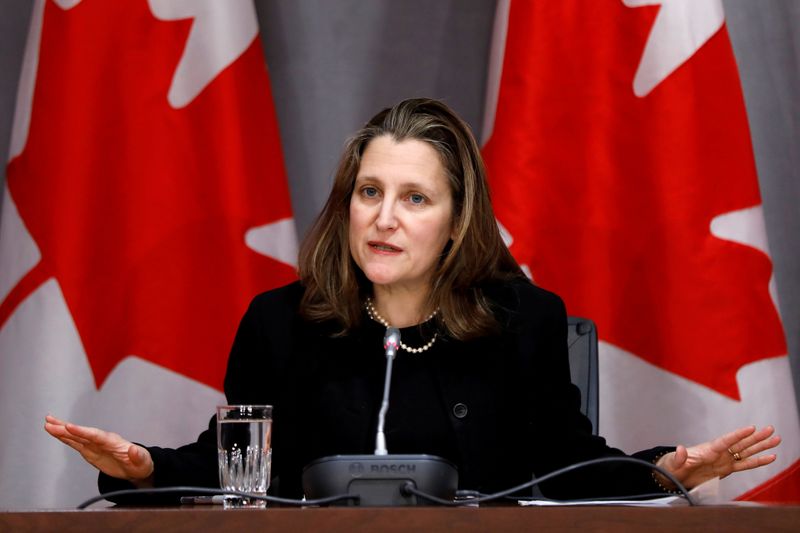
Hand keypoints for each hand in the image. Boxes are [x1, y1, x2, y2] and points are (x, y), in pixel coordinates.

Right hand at [44, 414, 154, 485]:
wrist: (137, 466)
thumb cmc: (141, 463)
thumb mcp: (142, 462)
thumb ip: (137, 456)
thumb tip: (134, 449)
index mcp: (114, 442)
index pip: (96, 436)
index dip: (83, 431)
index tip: (69, 427)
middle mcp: (102, 440)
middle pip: (82, 434)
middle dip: (66, 429)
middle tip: (50, 422)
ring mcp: (95, 445)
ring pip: (76, 436)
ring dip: (61, 430)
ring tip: (47, 423)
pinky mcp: (90, 451)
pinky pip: (75, 443)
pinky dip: (65, 438)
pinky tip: (55, 432)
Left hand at [656, 425, 780, 489]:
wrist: (674, 475)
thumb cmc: (672, 466)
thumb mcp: (673, 462)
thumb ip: (679, 456)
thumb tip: (680, 448)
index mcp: (708, 450)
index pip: (726, 441)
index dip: (738, 435)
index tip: (751, 428)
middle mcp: (719, 453)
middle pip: (741, 443)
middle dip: (756, 438)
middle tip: (771, 430)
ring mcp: (724, 460)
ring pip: (746, 452)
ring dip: (761, 446)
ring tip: (776, 440)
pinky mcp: (726, 469)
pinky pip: (745, 465)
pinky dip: (758, 461)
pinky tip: (770, 457)